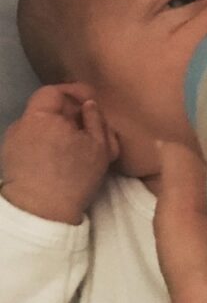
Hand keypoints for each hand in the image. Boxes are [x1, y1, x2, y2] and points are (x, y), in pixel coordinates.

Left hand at [0, 83, 118, 222]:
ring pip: (39, 126)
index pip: (54, 91)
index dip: (73, 92)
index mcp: (42, 116)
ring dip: (57, 130)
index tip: (90, 101)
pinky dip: (45, 143)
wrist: (42, 211)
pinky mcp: (9, 156)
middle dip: (67, 114)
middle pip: (46, 109)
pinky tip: (57, 160)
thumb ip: (96, 121)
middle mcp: (22, 123)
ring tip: (74, 147)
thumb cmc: (74, 177)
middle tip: (89, 127)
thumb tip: (89, 105)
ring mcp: (12, 140)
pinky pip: (31, 141)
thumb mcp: (100, 149)